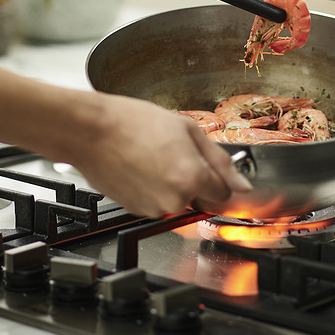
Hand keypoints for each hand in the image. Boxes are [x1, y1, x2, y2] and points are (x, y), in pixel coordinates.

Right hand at [63, 93, 251, 217]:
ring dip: (173, 184)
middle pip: (201, 198)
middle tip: (174, 152)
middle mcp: (175, 200)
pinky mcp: (136, 210)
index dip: (217, 176)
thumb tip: (242, 184)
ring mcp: (154, 208)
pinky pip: (157, 202)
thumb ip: (220, 160)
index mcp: (193, 178)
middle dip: (194, 179)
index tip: (205, 164)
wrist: (91, 131)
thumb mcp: (187, 129)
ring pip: (178, 201)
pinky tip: (141, 166)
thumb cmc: (133, 123)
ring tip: (153, 157)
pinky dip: (154, 188)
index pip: (224, 193)